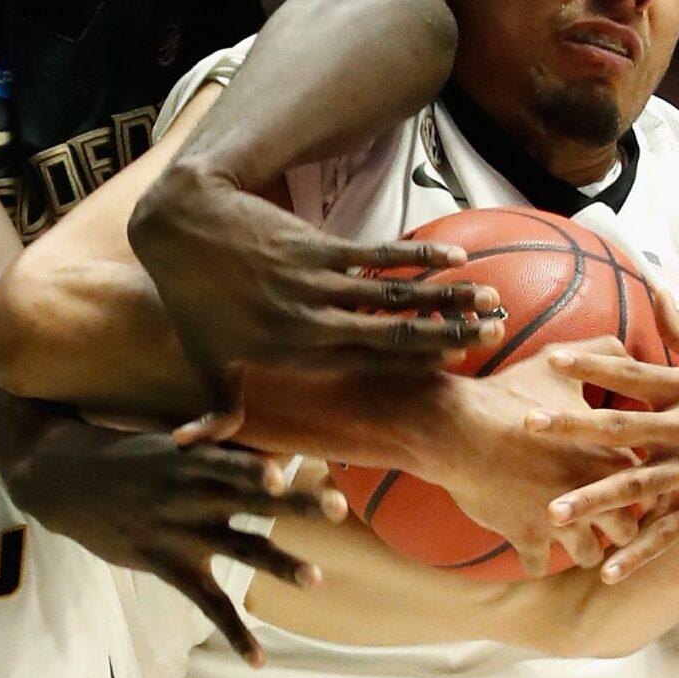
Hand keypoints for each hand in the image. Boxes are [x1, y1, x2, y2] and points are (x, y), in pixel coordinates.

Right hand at [9, 417, 341, 665]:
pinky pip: (207, 603)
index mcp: (191, 460)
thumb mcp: (165, 445)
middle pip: (251, 498)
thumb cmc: (124, 458)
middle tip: (338, 505)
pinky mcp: (168, 566)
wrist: (63, 482)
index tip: (290, 464)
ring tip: (315, 578)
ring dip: (279, 564)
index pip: (232, 461)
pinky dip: (234, 632)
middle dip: (295, 502)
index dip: (258, 465)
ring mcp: (180, 533)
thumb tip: (260, 441)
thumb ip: (212, 448)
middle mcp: (191, 495)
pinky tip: (259, 659)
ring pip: (238, 549)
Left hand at [128, 158, 501, 438]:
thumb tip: (192, 448)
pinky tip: (455, 259)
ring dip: (445, 294)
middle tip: (494, 332)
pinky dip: (418, 258)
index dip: (418, 360)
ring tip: (489, 296)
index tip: (459, 362)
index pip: (369, 361)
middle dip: (447, 331)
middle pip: (392, 331)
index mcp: (297, 353)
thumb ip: (217, 409)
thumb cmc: (193, 301)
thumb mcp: (205, 362)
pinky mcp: (316, 247)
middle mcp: (312, 322)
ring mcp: (316, 282)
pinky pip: (376, 254)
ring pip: (393, 293)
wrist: (184, 229)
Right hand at [411, 355, 641, 575]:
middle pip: (628, 527)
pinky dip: (537, 560)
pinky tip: (534, 551)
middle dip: (619, 523)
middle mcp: (593, 495)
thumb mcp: (559, 364)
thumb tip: (628, 344)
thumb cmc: (512, 395)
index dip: (641, 481)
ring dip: (583, 547)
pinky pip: (539, 565)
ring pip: (588, 554)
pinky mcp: (526, 537)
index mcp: (610, 457)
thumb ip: (602, 353)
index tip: (630, 478)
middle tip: (609, 514)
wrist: (459, 429)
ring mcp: (560, 522)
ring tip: (575, 536)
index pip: (649, 482)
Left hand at [543, 310, 678, 581]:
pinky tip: (606, 572)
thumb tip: (658, 287)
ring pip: (641, 486)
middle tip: (527, 424)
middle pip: (624, 425)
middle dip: (574, 426)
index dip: (593, 365)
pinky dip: (639, 553)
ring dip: (595, 500)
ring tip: (553, 513)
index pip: (635, 372)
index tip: (551, 359)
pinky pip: (670, 533)